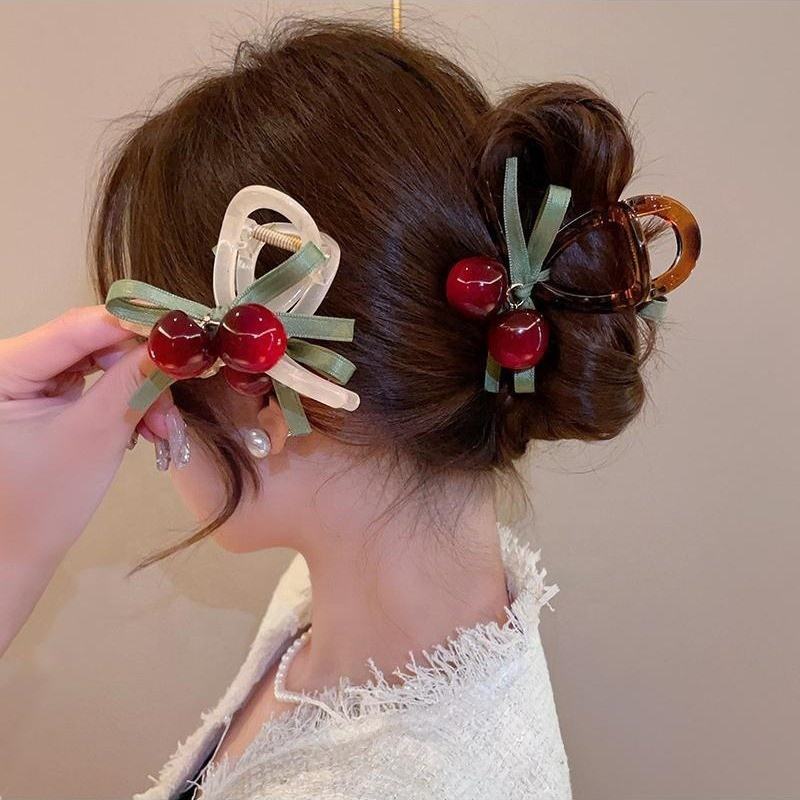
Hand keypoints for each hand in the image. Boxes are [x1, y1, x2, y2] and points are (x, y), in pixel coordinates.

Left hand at [0, 305, 174, 653]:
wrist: (20, 549)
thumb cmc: (45, 503)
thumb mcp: (96, 435)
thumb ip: (134, 381)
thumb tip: (177, 342)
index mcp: (0, 369)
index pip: (77, 327)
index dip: (135, 324)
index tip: (184, 335)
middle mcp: (10, 363)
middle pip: (92, 342)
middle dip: (141, 370)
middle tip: (176, 399)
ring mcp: (26, 377)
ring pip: (100, 360)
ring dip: (139, 389)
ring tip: (162, 428)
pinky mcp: (42, 392)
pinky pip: (95, 379)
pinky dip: (125, 398)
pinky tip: (145, 423)